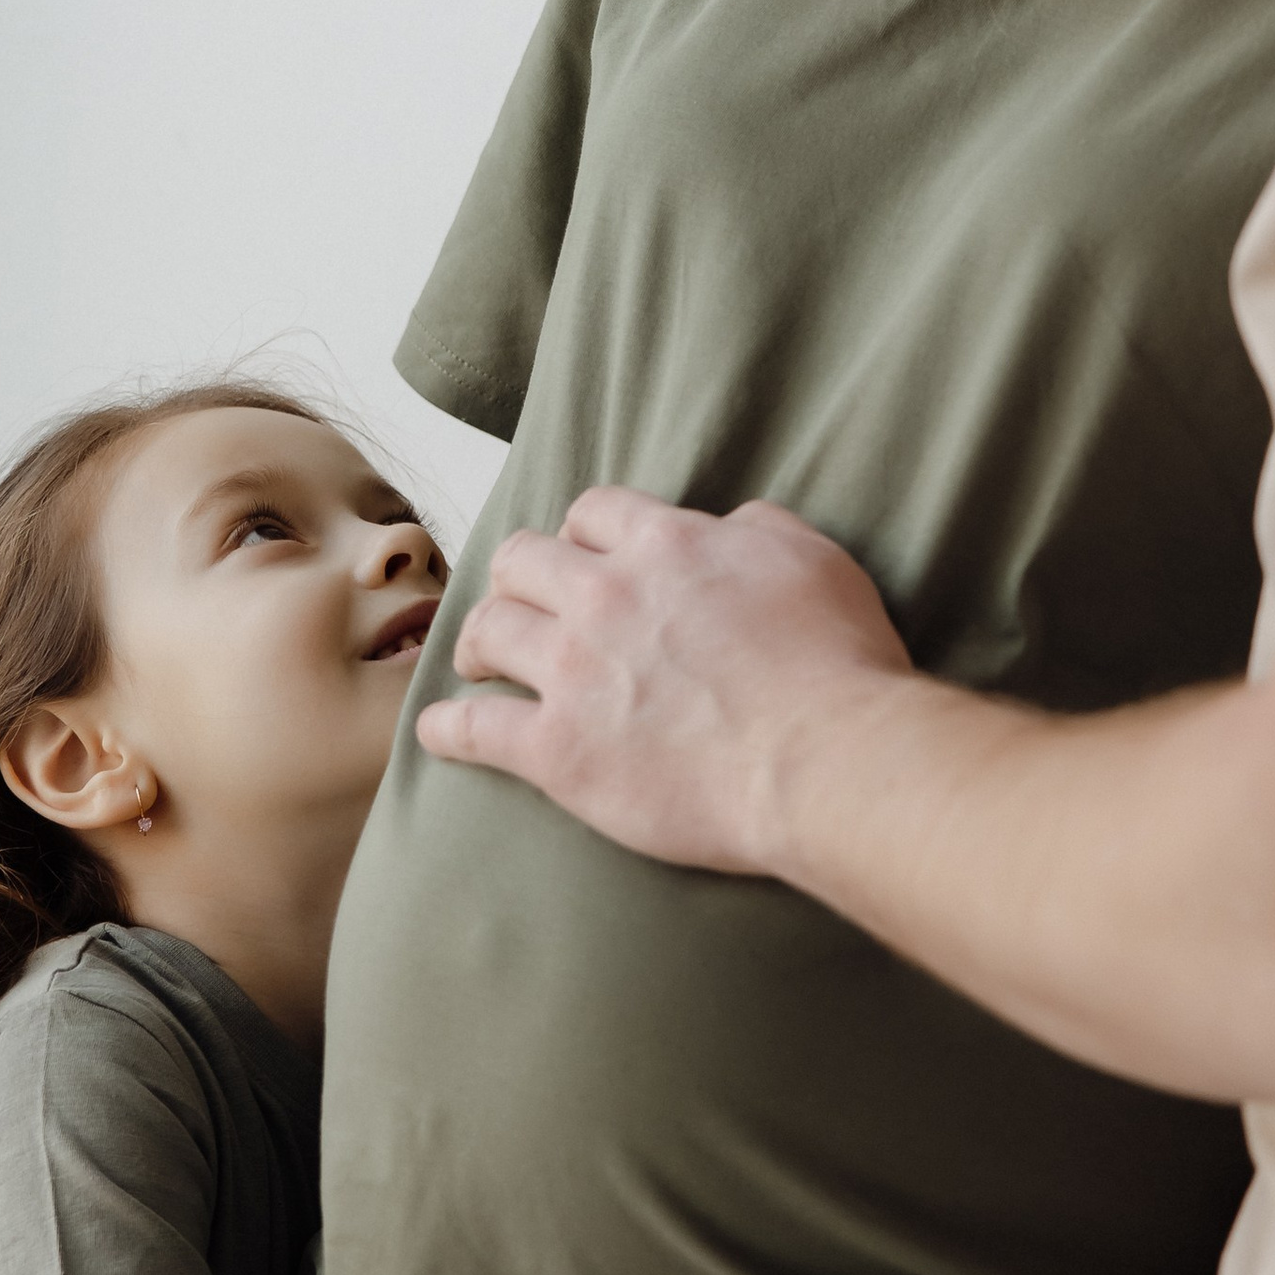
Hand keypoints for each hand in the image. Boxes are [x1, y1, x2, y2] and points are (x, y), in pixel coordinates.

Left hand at [417, 488, 909, 876]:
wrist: (824, 762)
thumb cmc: (836, 665)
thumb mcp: (814, 560)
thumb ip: (760, 528)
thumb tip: (728, 523)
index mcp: (664, 546)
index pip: (592, 512)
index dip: (583, 534)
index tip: (582, 556)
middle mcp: (605, 597)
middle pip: (522, 560)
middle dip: (517, 578)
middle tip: (522, 605)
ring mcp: (574, 673)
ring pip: (487, 629)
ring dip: (475, 640)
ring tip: (477, 660)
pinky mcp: (559, 752)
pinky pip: (476, 730)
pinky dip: (449, 730)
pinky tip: (438, 733)